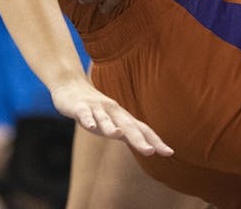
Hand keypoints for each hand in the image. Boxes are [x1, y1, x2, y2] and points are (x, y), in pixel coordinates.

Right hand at [49, 78, 171, 157]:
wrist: (71, 87)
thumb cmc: (95, 110)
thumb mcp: (114, 123)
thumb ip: (129, 134)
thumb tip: (150, 148)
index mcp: (122, 117)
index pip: (142, 130)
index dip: (155, 140)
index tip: (169, 152)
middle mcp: (113, 112)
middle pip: (128, 125)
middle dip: (139, 138)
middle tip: (151, 151)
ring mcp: (96, 108)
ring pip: (106, 119)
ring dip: (112, 127)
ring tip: (119, 135)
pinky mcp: (80, 107)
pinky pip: (85, 113)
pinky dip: (88, 119)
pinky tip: (90, 126)